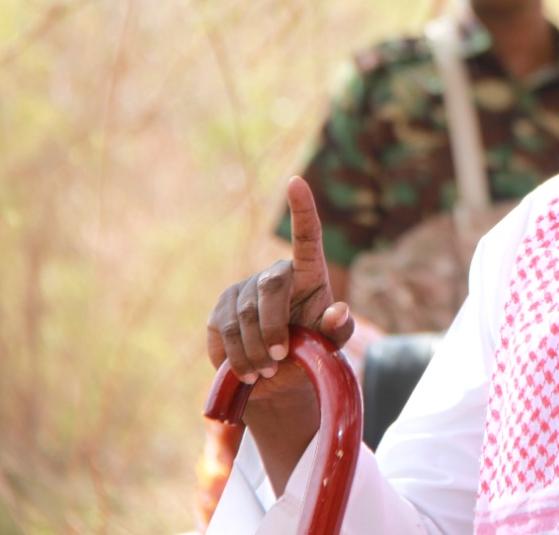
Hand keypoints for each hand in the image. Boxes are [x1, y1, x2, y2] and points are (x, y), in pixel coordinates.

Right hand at [206, 176, 355, 393]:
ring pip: (243, 317)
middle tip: (279, 359)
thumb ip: (339, 329)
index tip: (297, 182)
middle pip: (269, 288)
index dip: (302, 209)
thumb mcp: (331, 344)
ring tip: (266, 372)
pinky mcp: (220, 307)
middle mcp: (274, 273)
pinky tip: (245, 371)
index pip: (307, 235)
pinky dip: (234, 357)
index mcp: (309, 273)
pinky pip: (223, 331)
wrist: (276, 377)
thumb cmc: (310, 351)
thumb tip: (339, 310)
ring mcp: (243, 288)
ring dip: (254, 351)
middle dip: (273, 328)